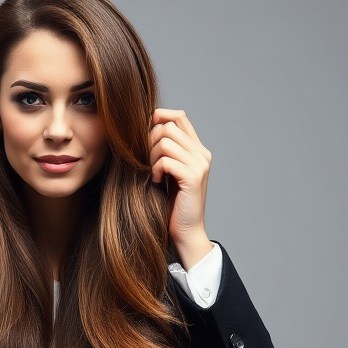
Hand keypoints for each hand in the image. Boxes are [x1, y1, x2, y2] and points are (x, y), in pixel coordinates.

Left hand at [150, 108, 212, 268]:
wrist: (186, 231)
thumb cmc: (172, 202)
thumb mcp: (168, 170)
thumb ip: (165, 150)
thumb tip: (145, 126)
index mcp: (197, 149)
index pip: (178, 116)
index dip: (158, 118)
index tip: (145, 137)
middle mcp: (202, 153)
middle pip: (168, 126)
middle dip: (149, 141)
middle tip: (148, 162)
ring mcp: (200, 164)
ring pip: (165, 141)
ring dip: (151, 156)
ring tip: (152, 172)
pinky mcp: (193, 177)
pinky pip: (166, 160)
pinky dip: (155, 169)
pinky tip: (156, 181)